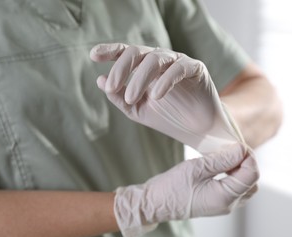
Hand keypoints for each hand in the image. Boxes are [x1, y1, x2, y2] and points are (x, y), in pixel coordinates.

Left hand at [90, 43, 245, 153]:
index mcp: (145, 67)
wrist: (198, 131)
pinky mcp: (196, 69)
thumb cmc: (168, 118)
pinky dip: (166, 80)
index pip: (126, 53)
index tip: (93, 56)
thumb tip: (100, 80)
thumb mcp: (137, 110)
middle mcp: (161, 60)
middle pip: (137, 52)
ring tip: (131, 98)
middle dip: (122, 68)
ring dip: (140, 78)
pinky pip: (179, 68)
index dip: (110, 51)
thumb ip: (119, 97)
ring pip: (156, 59)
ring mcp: (179, 62)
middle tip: (113, 87)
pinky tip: (157, 96)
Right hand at [114, 144, 258, 236]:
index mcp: (225, 198)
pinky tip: (221, 166)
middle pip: (251, 181)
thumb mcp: (197, 168)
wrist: (155, 204)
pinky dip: (233, 175)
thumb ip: (222, 160)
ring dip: (240, 169)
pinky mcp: (218, 203)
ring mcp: (224, 206)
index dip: (248, 156)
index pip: (251, 174)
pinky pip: (235, 189)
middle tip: (232, 150)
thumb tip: (241, 150)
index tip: (236, 144)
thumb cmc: (171, 187)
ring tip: (226, 157)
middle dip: (246, 163)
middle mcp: (229, 205)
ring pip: (245, 186)